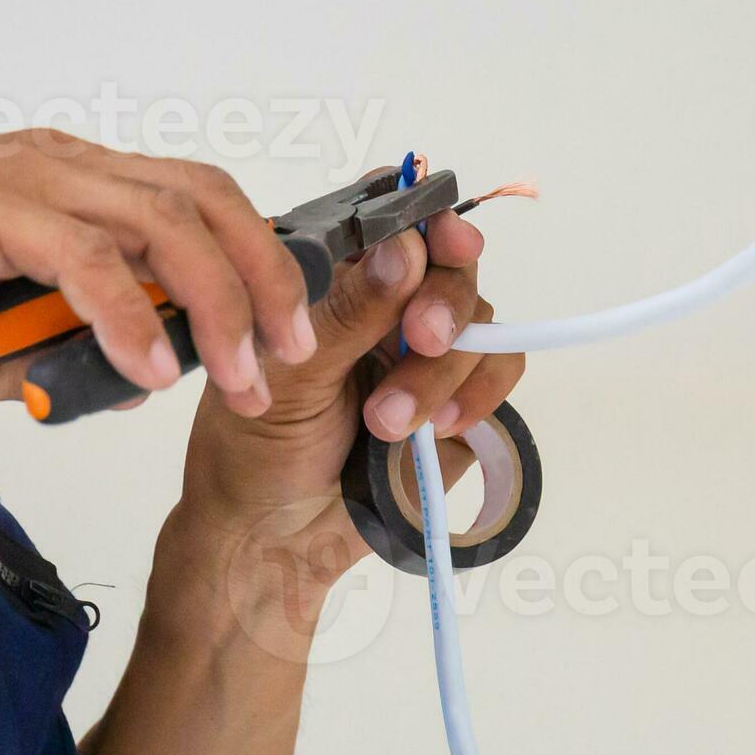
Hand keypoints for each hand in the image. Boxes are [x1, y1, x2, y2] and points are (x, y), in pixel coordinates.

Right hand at [0, 129, 319, 413]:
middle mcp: (61, 165)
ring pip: (162, 224)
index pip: (193, 200)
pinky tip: (148, 370)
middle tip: (292, 352)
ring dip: (216, 303)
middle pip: (204, 200)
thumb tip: (124, 382)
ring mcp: (25, 180)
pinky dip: (127, 315)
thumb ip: (49, 357)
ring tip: (241, 373)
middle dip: (265, 276)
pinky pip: (82, 259)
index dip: (253, 255)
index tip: (286, 326)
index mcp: (67, 181)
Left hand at [172, 205, 526, 615]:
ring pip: (479, 319)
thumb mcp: (288, 374)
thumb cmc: (254, 452)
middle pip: (450, 261)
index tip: (439, 237)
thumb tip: (403, 248)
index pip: (391, 215)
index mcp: (335, 280)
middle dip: (443, 298)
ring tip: (385, 423)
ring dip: (441, 370)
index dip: (423, 213)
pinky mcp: (461, 399)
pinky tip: (434, 429)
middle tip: (421, 338)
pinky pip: (500, 370)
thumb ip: (349, 311)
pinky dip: (476, 394)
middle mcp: (387, 305)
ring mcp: (427, 352)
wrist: (275, 541)